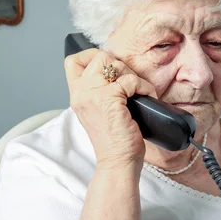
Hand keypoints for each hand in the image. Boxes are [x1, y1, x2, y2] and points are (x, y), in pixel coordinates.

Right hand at [65, 49, 155, 170]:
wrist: (117, 163)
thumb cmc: (115, 142)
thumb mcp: (101, 114)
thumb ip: (101, 93)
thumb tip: (120, 74)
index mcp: (77, 96)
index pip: (73, 61)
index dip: (92, 56)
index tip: (111, 69)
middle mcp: (81, 93)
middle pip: (98, 57)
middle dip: (120, 65)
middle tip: (131, 84)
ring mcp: (93, 95)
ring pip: (114, 64)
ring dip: (133, 76)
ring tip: (141, 92)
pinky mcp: (109, 99)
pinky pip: (130, 80)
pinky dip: (144, 86)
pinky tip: (148, 97)